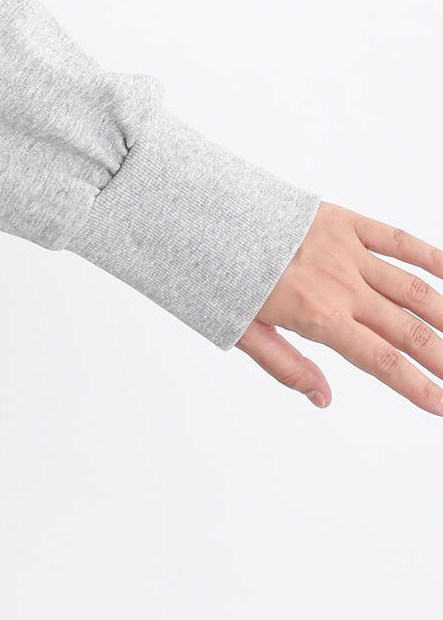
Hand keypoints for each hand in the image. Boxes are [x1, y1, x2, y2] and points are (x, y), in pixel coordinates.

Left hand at [236, 201, 442, 414]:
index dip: (417, 386)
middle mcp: (340, 286)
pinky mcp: (342, 221)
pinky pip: (395, 239)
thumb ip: (285, 365)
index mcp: (317, 317)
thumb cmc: (217, 273)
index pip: (381, 361)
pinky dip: (430, 256)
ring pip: (411, 287)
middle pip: (406, 329)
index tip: (442, 405)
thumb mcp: (241, 329)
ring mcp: (345, 251)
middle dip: (441, 357)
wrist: (200, 215)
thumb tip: (323, 398)